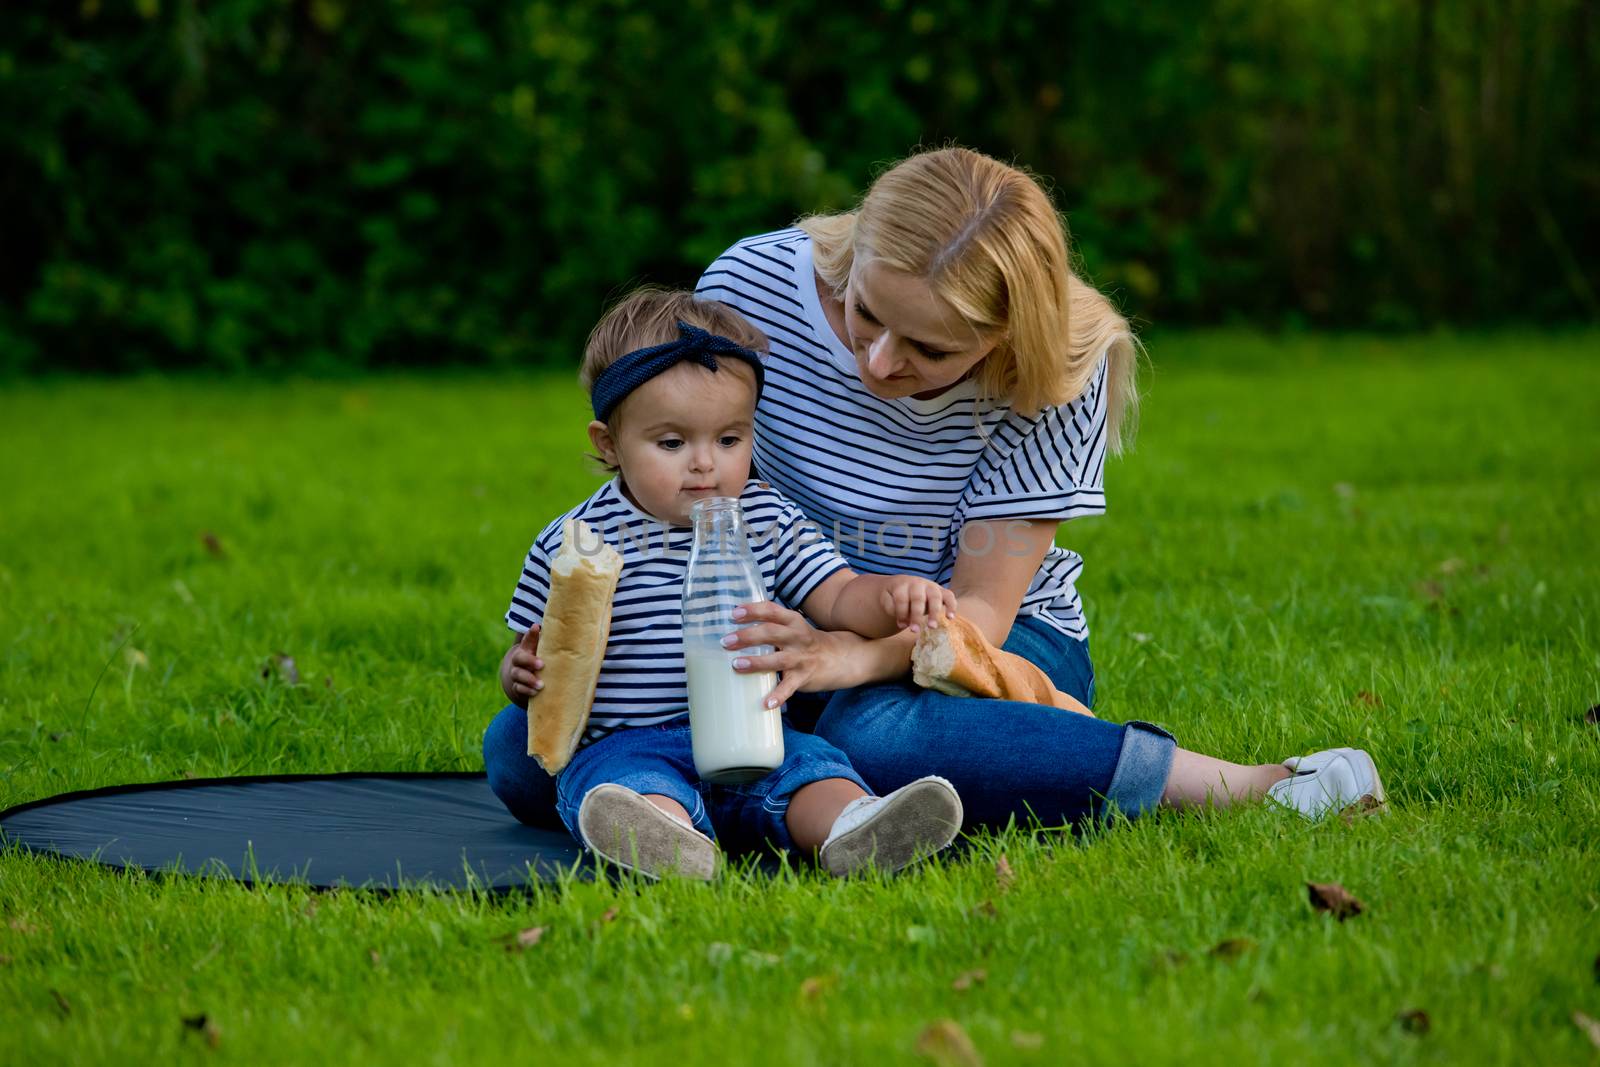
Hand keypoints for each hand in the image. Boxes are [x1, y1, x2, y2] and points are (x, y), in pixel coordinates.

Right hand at [501, 624, 544, 706]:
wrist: (526, 678)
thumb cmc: (539, 660)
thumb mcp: (542, 651)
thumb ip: (547, 641)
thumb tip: (554, 627)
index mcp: (526, 649)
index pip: (527, 640)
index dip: (531, 634)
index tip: (537, 627)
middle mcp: (519, 661)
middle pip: (519, 658)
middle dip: (530, 661)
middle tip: (542, 665)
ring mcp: (516, 674)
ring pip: (518, 675)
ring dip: (529, 680)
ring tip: (541, 685)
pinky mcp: (517, 687)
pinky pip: (519, 689)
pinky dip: (527, 691)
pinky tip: (535, 693)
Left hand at [723, 601, 861, 708]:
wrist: (841, 658)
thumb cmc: (807, 642)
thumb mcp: (794, 627)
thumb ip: (772, 625)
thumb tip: (736, 628)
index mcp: (793, 621)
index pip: (771, 610)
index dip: (753, 610)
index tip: (734, 613)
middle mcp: (797, 637)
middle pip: (771, 632)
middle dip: (747, 636)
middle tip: (726, 641)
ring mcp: (801, 658)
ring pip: (778, 659)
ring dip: (757, 662)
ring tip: (738, 664)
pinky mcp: (804, 677)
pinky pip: (789, 687)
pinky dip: (778, 695)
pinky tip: (766, 703)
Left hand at [878, 577, 957, 632]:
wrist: (903, 584)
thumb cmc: (895, 596)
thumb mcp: (887, 599)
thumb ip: (892, 608)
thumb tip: (905, 621)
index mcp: (902, 584)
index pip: (902, 598)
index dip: (901, 613)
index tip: (901, 625)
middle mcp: (918, 583)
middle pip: (918, 598)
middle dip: (916, 615)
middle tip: (914, 631)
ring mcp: (931, 586)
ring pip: (935, 596)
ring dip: (934, 613)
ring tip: (931, 627)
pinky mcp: (941, 591)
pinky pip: (949, 596)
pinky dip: (951, 606)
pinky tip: (950, 618)